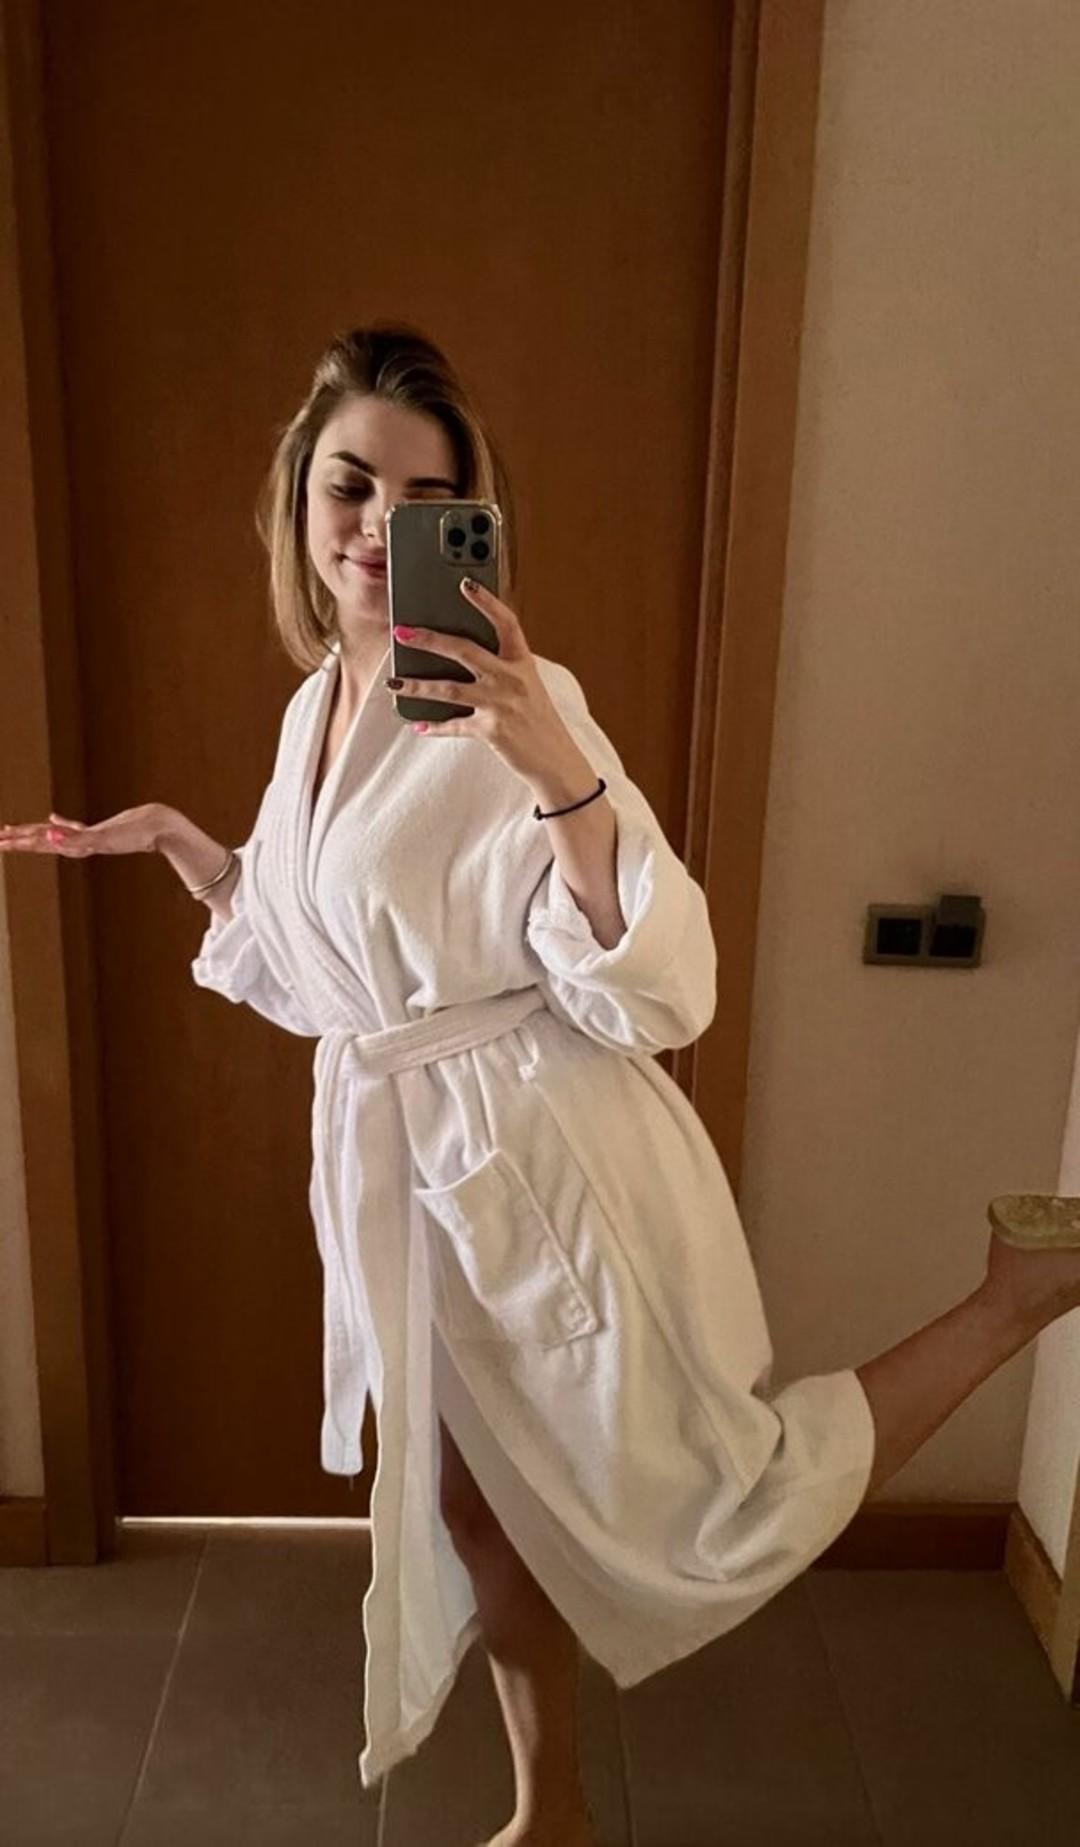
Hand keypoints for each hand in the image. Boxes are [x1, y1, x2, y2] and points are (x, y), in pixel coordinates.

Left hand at [0, 802, 162, 858]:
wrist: (161, 828)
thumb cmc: (136, 833)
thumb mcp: (105, 836)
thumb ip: (78, 838)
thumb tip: (50, 838)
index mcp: (78, 844)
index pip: (42, 843)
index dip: (20, 841)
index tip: (0, 841)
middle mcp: (79, 843)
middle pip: (42, 842)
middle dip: (19, 840)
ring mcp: (88, 838)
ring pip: (54, 836)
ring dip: (35, 834)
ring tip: (14, 832)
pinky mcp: (99, 831)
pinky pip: (73, 828)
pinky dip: (61, 825)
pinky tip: (52, 819)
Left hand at [388, 577, 576, 783]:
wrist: (556, 760)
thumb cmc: (539, 721)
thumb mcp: (527, 686)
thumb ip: (502, 668)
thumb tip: (459, 655)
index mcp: (523, 662)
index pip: (506, 623)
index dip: (487, 602)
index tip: (465, 584)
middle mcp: (512, 679)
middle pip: (464, 650)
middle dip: (429, 639)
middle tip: (402, 633)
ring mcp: (501, 704)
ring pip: (449, 688)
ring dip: (417, 686)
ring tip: (394, 683)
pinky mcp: (491, 730)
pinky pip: (454, 725)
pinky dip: (434, 727)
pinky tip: (418, 726)